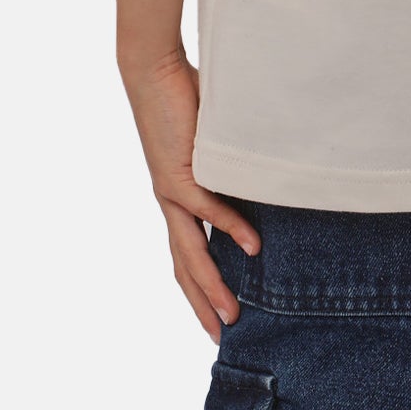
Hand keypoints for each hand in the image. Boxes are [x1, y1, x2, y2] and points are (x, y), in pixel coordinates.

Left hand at [121, 47, 260, 340]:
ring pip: (192, 250)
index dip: (199, 288)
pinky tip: (252, 248)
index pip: (186, 254)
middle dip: (203, 304)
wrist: (151, 72)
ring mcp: (173, 190)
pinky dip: (231, 229)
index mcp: (176, 198)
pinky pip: (209, 208)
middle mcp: (171, 201)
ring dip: (213, 285)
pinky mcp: (182, 171)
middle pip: (185, 266)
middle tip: (223, 337)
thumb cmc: (182, 100)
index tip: (218, 318)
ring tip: (233, 314)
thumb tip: (259, 175)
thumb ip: (227, 165)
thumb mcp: (210, 144)